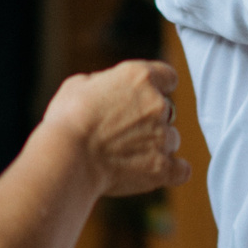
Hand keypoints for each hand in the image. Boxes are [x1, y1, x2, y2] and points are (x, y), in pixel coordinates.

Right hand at [41, 60, 191, 197]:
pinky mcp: (162, 167)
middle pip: (168, 110)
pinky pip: (181, 170)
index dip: (158, 87)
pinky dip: (171, 171)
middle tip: (123, 132)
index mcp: (139, 77)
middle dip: (150, 119)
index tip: (147, 97)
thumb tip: (110, 88)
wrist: (67, 156)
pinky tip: (155, 171)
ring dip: (156, 145)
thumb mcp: (79, 84)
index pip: (168, 77)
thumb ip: (105, 82)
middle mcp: (158, 104)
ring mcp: (163, 136)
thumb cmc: (67, 120)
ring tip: (126, 155)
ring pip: (171, 139)